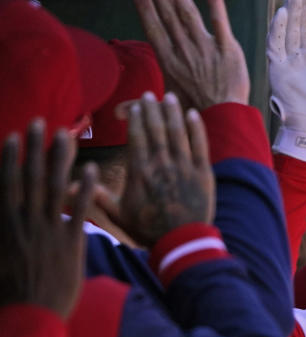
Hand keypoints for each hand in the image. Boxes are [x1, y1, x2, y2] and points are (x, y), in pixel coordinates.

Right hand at [0, 121, 96, 317]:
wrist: (29, 316)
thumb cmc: (10, 292)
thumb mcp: (0, 256)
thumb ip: (4, 231)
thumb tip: (5, 212)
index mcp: (4, 222)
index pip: (7, 182)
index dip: (10, 157)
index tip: (15, 135)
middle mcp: (24, 221)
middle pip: (30, 176)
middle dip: (35, 148)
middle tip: (41, 122)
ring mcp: (48, 230)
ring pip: (54, 187)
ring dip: (60, 159)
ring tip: (66, 136)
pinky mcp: (70, 242)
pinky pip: (79, 210)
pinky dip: (85, 189)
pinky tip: (93, 169)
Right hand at [101, 92, 213, 247]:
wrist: (181, 242)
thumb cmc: (148, 230)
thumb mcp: (119, 215)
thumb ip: (99, 197)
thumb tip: (70, 187)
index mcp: (139, 171)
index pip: (136, 136)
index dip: (135, 117)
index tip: (134, 106)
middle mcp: (160, 165)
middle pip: (156, 129)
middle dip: (152, 109)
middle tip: (150, 95)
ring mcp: (183, 167)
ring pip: (177, 132)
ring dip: (173, 112)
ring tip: (170, 98)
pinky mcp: (203, 173)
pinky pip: (200, 145)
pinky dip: (196, 128)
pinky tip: (192, 114)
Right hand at [134, 0, 249, 109]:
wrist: (226, 120)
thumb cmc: (196, 115)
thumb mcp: (166, 108)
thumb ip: (142, 107)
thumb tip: (117, 114)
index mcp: (169, 63)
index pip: (154, 30)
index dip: (146, 9)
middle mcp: (185, 52)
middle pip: (168, 16)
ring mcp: (206, 48)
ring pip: (188, 13)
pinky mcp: (228, 49)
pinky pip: (220, 20)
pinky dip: (214, 0)